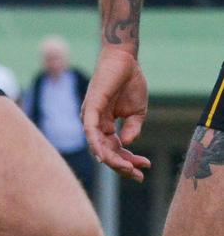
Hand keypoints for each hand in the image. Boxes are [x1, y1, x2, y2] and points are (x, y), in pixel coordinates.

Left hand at [81, 47, 150, 181]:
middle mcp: (96, 123)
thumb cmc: (130, 83)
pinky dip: (96, 144)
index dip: (128, 161)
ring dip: (112, 160)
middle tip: (138, 174)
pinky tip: (103, 157)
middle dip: (121, 166)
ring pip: (97, 145)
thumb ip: (133, 129)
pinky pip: (90, 130)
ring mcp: (92, 116)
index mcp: (106, 126)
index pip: (114, 150)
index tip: (144, 168)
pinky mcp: (91, 107)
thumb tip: (128, 144)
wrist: (126, 60)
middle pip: (105, 152)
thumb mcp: (137, 112)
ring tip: (128, 169)